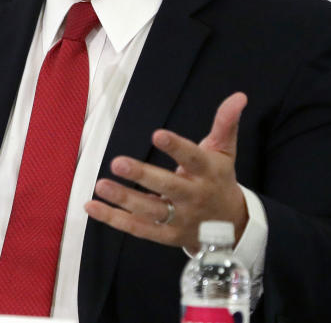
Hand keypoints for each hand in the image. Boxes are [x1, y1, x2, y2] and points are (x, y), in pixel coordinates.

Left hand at [83, 92, 247, 251]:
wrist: (232, 227)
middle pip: (168, 187)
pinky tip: (92, 206)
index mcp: (208, 173)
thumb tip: (239, 96)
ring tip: (101, 185)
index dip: (176, 147)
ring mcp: (180, 219)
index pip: (193, 158)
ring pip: (150, 210)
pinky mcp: (166, 235)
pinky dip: (114, 219)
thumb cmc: (220, 180)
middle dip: (143, 176)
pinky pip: (138, 228)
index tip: (157, 134)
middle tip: (117, 163)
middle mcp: (193, 197)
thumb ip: (226, 123)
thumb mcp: (225, 152)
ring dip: (124, 199)